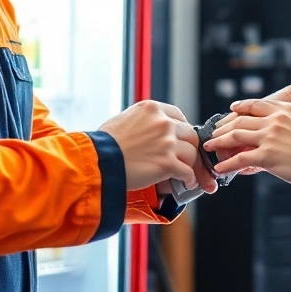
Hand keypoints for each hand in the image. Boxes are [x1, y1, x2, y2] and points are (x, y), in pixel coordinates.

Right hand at [98, 101, 216, 193]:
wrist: (98, 161)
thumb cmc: (103, 144)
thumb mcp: (122, 119)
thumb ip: (141, 121)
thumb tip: (148, 130)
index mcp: (151, 109)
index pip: (178, 115)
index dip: (182, 129)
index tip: (181, 138)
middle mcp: (162, 123)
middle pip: (190, 134)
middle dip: (189, 147)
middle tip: (186, 158)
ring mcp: (167, 142)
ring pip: (192, 153)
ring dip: (190, 165)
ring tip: (186, 173)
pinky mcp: (167, 163)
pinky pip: (187, 172)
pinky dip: (189, 179)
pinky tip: (186, 183)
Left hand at [203, 100, 290, 186]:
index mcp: (286, 111)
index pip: (257, 105)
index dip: (242, 107)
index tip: (233, 109)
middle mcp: (274, 120)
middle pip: (241, 120)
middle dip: (224, 127)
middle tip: (214, 133)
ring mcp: (268, 137)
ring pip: (235, 136)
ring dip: (219, 143)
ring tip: (209, 148)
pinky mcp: (266, 156)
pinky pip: (239, 159)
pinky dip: (227, 164)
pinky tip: (220, 169)